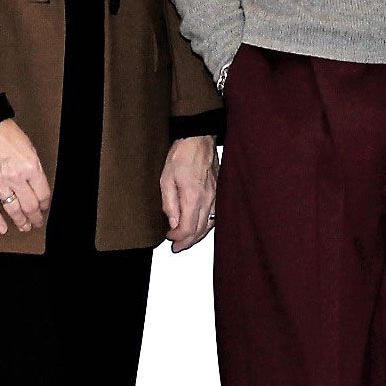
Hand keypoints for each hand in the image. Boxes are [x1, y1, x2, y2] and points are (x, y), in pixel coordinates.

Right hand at [0, 119, 51, 233]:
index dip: (46, 204)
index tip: (45, 207)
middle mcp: (16, 178)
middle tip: (37, 222)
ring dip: (21, 221)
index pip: (43, 194)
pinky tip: (3, 228)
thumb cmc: (7, 134)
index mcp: (31, 167)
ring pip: (13, 210)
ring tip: (24, 227)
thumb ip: (34, 169)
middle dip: (36, 217)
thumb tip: (37, 186)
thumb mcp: (30, 149)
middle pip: (30, 205)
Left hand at [160, 135, 217, 252]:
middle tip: (176, 247)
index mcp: (193, 198)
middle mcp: (208, 199)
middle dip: (187, 242)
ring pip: (209, 224)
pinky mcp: (219, 191)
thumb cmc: (182, 154)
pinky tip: (201, 225)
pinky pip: (215, 215)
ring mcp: (216, 196)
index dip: (177, 238)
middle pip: (199, 230)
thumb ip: (169, 204)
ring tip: (187, 240)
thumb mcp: (166, 179)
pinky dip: (207, 225)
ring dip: (197, 235)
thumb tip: (172, 223)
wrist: (198, 138)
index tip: (168, 237)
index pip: (187, 229)